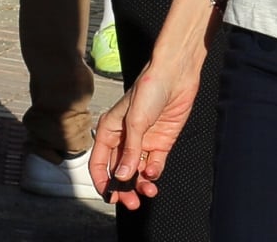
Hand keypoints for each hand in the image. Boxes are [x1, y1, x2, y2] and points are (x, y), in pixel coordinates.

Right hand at [90, 58, 201, 208]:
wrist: (176, 74)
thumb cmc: (150, 89)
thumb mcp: (136, 121)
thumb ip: (130, 150)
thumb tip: (123, 176)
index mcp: (109, 132)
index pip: (100, 163)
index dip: (103, 181)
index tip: (110, 196)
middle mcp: (125, 139)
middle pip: (120, 171)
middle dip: (124, 188)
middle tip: (131, 203)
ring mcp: (144, 141)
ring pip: (138, 171)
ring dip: (141, 183)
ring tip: (148, 192)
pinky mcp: (162, 141)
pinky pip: (155, 163)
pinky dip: (154, 171)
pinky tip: (154, 173)